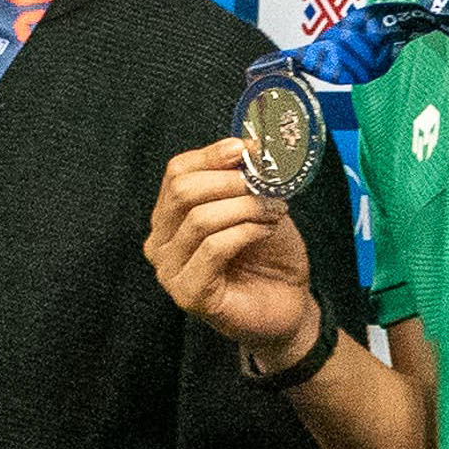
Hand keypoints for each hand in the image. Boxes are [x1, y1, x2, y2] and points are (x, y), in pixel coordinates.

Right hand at [145, 140, 324, 360]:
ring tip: (275, 210)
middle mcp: (159, 243)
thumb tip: (248, 143)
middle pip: (182, 191)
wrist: (289, 305)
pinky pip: (213, 248)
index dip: (213, 155)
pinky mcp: (188, 294)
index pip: (177, 172)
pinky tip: (266, 232)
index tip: (250, 149)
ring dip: (246, 208)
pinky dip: (246, 232)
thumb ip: (245, 178)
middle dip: (230, 181)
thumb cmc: (269, 256)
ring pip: (200, 219)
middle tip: (266, 184)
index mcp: (169, 217)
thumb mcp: (257, 205)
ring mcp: (169, 271)